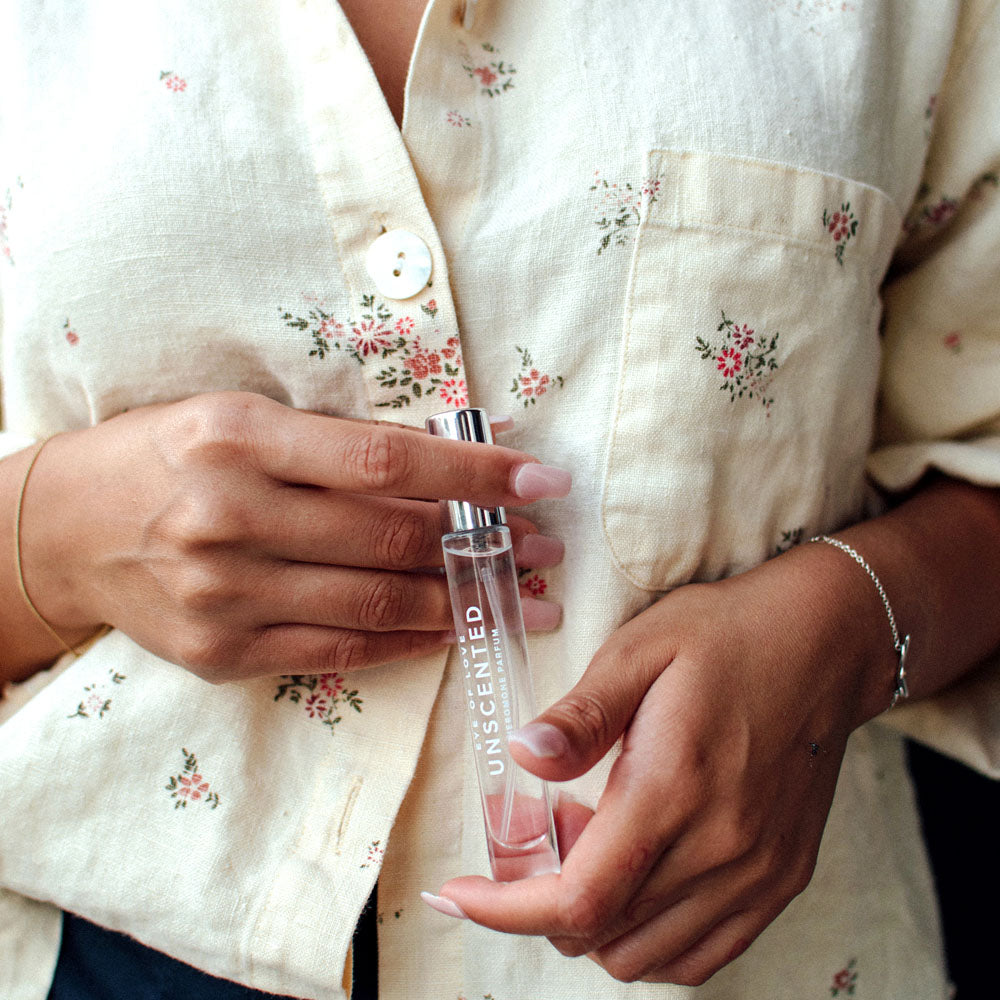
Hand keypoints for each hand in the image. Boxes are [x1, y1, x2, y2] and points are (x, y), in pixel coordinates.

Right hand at [18, 392, 568, 680]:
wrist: (70, 529)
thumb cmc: (170, 455)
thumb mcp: (247, 418)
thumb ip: (344, 441)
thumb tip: (458, 456)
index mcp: (239, 437)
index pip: (387, 460)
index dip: (476, 475)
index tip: (543, 481)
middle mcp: (229, 517)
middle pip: (391, 538)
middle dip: (485, 546)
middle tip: (544, 549)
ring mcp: (224, 595)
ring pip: (376, 605)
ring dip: (465, 602)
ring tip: (525, 599)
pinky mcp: (221, 654)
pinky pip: (341, 653)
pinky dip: (410, 642)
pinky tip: (456, 629)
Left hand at [427, 542, 892, 983]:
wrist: (825, 642)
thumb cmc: (724, 636)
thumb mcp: (640, 650)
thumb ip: (581, 714)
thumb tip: (521, 755)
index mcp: (672, 789)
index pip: (576, 898)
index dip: (504, 911)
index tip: (458, 896)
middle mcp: (720, 849)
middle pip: (602, 934)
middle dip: (540, 901)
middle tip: (535, 837)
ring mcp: (757, 874)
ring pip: (647, 957)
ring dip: (593, 922)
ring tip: (586, 850)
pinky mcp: (780, 879)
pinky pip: (701, 955)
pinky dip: (649, 938)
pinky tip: (636, 879)